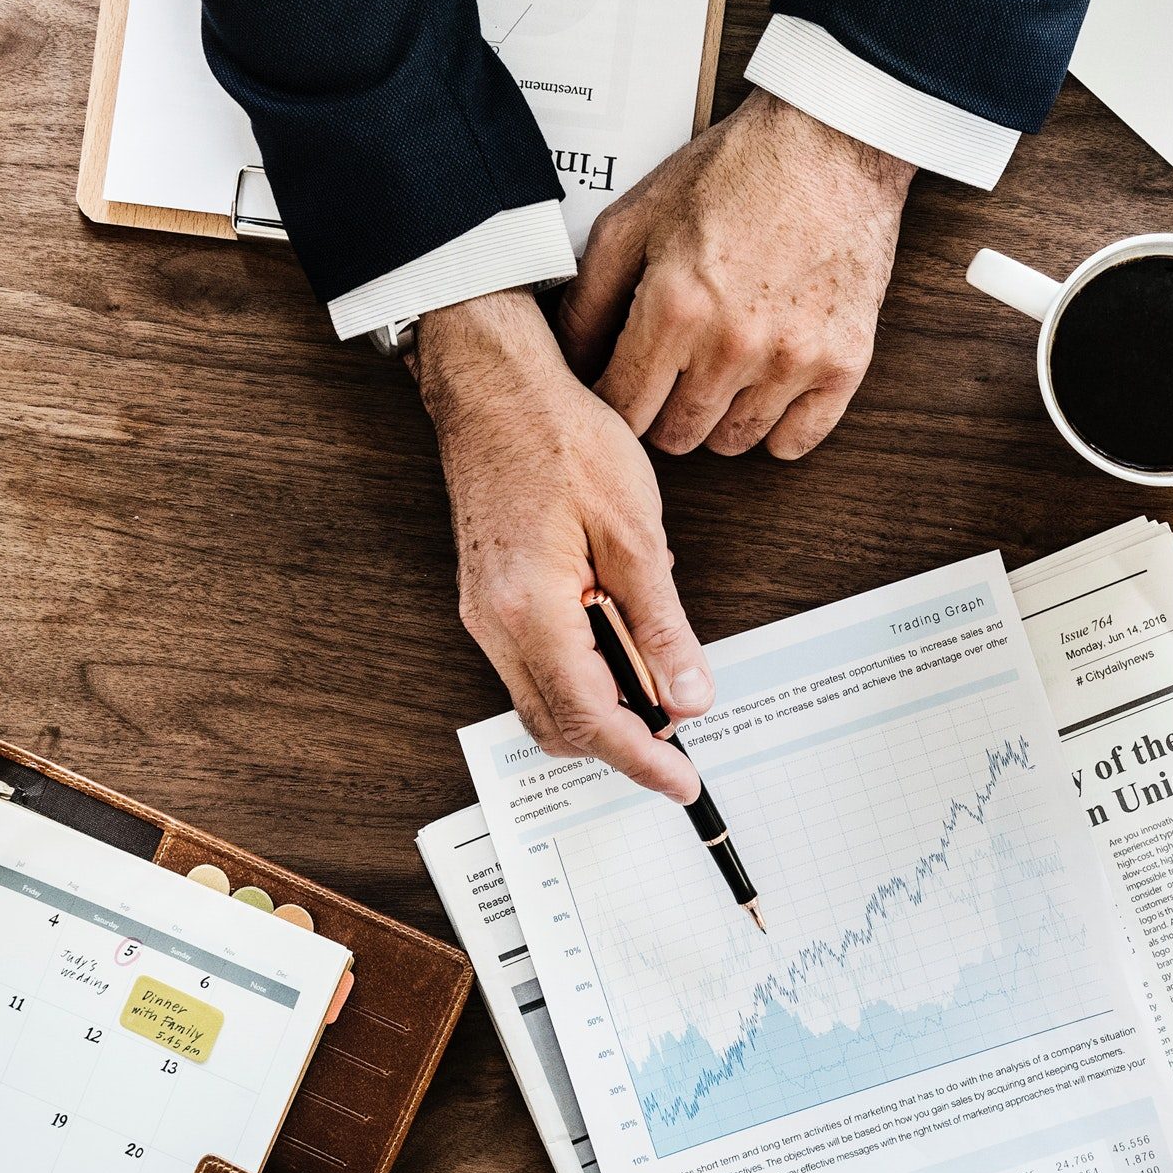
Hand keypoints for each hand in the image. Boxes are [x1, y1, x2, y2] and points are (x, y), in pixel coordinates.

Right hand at [414, 289, 710, 799]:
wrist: (498, 390)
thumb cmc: (562, 440)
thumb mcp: (635, 534)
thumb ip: (661, 625)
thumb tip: (688, 695)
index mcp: (528, 611)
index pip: (588, 719)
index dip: (640, 760)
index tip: (681, 782)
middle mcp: (493, 624)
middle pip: (557, 725)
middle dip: (620, 742)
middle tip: (680, 730)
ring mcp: (484, 614)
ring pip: (544, 699)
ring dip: (603, 704)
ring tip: (660, 675)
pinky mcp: (489, 598)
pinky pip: (536, 662)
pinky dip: (584, 669)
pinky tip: (623, 630)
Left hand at [557, 90, 912, 458]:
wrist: (832, 143)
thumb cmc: (735, 172)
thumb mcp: (637, 217)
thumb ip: (591, 295)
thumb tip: (569, 359)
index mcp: (673, 307)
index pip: (622, 408)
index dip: (612, 402)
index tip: (621, 386)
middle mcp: (732, 344)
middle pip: (675, 436)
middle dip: (661, 412)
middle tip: (670, 375)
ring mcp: (793, 358)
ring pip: (732, 443)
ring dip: (717, 419)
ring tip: (719, 373)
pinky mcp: (844, 362)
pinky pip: (795, 441)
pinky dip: (775, 427)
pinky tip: (765, 388)